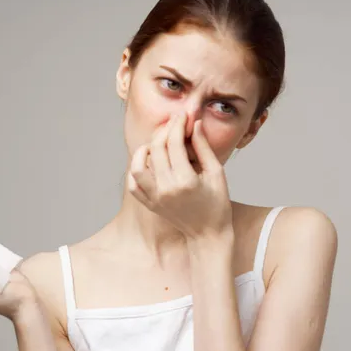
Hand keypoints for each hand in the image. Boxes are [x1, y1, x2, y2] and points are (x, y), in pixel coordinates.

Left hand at [127, 113, 233, 239]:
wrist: (208, 234)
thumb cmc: (217, 203)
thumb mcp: (216, 173)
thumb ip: (203, 147)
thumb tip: (194, 123)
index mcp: (186, 181)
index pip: (174, 143)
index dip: (178, 125)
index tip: (183, 116)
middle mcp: (166, 189)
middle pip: (156, 149)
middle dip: (164, 131)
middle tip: (173, 124)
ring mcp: (155, 198)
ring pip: (137, 166)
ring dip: (145, 150)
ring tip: (158, 144)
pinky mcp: (150, 204)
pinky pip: (133, 184)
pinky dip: (136, 170)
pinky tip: (147, 162)